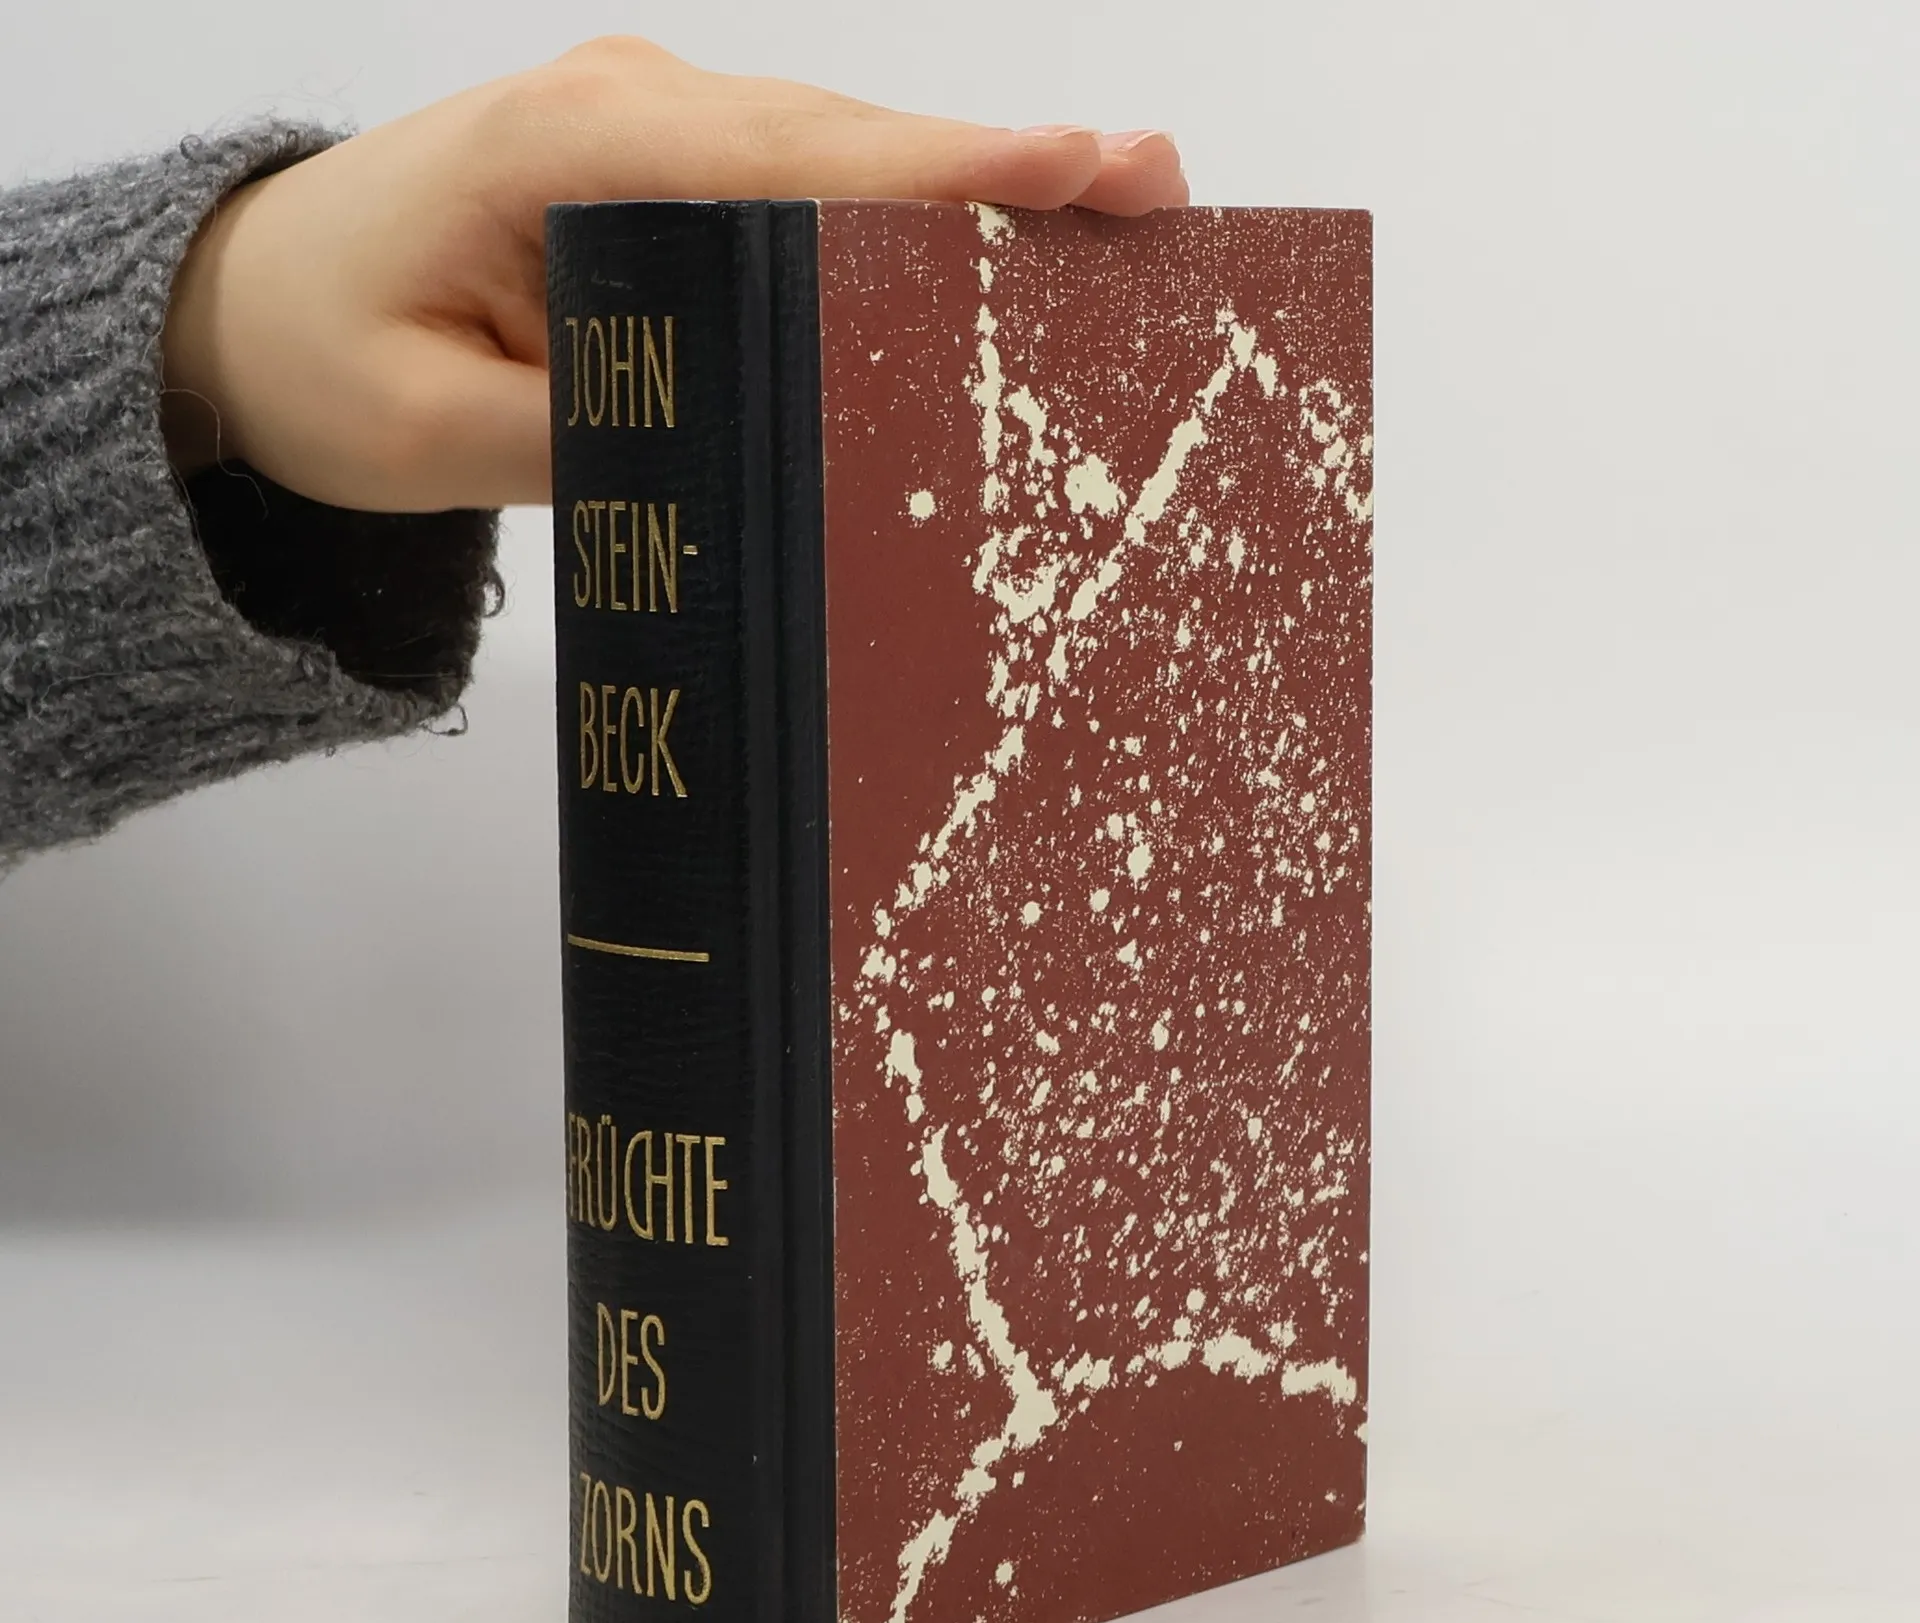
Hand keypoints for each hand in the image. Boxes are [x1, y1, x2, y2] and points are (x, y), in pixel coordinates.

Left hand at [160, 37, 1187, 511]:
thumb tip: (747, 451)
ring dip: (971, 190)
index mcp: (565, 152)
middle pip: (844, 140)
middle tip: (1155, 187)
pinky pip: (804, 189)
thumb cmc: (320, 360)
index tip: (1072, 175)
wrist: (249, 311)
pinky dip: (903, 216)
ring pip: (838, 156)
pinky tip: (994, 248)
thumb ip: (589, 437)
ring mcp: (655, 133)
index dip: (935, 174)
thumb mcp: (432, 435)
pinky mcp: (669, 178)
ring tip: (1119, 210)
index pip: (783, 158)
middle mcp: (629, 114)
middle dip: (1000, 171)